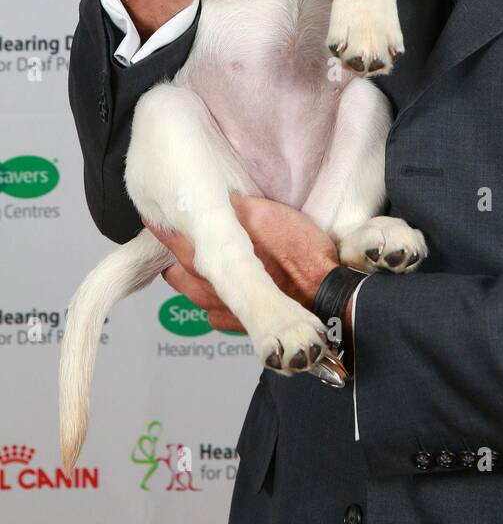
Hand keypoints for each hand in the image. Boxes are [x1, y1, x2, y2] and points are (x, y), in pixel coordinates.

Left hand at [145, 195, 340, 333]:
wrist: (328, 298)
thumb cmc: (301, 256)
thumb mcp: (267, 215)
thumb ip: (234, 209)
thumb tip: (213, 200)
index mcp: (208, 260)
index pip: (171, 240)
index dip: (162, 226)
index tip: (155, 213)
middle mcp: (206, 290)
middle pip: (175, 268)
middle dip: (174, 251)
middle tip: (177, 234)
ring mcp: (220, 310)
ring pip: (191, 289)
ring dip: (192, 273)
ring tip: (201, 257)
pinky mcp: (236, 323)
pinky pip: (212, 305)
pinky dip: (214, 291)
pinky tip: (227, 282)